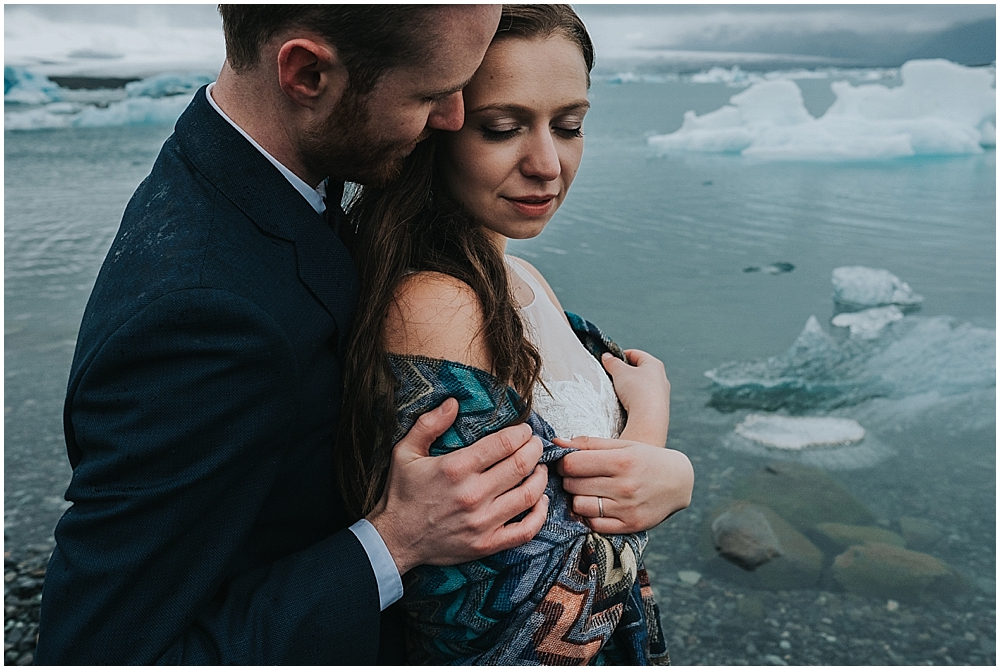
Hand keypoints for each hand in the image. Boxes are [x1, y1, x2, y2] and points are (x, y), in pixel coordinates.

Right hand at [367, 398, 549, 575]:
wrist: (395, 540)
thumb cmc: (402, 494)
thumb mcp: (405, 452)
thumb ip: (429, 424)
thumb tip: (453, 402)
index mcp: (456, 468)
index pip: (504, 444)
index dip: (521, 433)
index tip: (525, 430)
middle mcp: (473, 494)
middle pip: (521, 465)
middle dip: (535, 450)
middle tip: (536, 444)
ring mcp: (482, 522)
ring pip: (529, 495)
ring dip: (541, 478)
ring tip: (540, 468)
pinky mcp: (487, 544)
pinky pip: (526, 530)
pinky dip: (540, 514)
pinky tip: (540, 500)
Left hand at [554, 435, 692, 534]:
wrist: (678, 481)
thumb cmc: (646, 459)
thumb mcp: (622, 445)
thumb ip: (588, 443)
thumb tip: (556, 443)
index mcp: (621, 461)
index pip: (572, 465)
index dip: (564, 463)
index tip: (568, 463)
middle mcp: (624, 486)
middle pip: (573, 485)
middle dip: (569, 479)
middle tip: (578, 476)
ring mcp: (627, 509)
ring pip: (579, 506)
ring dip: (578, 498)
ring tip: (589, 491)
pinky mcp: (629, 526)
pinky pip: (593, 524)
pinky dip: (590, 515)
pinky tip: (598, 504)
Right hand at [602, 349, 669, 446]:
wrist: (648, 419)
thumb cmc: (638, 393)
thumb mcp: (620, 372)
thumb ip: (612, 362)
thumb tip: (607, 357)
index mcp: (654, 364)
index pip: (635, 354)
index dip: (620, 355)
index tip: (609, 360)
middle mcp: (661, 378)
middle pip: (638, 370)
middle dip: (624, 372)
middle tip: (612, 376)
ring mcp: (661, 394)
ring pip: (641, 385)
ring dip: (629, 387)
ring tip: (619, 392)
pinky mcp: (658, 407)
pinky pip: (643, 399)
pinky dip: (634, 399)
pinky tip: (627, 404)